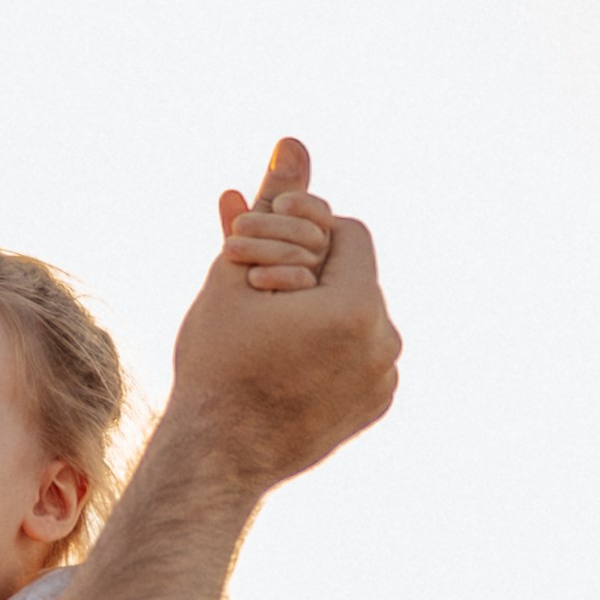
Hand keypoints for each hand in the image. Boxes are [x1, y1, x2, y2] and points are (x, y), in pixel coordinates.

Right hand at [167, 139, 399, 493]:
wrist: (214, 458)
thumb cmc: (216, 363)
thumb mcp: (236, 272)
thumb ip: (272, 204)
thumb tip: (293, 142)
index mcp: (357, 304)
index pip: (347, 232)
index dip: (303, 238)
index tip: (265, 265)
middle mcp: (385, 341)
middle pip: (354, 274)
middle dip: (313, 275)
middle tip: (264, 300)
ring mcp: (384, 379)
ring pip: (358, 314)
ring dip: (322, 310)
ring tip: (274, 333)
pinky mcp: (376, 406)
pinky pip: (363, 355)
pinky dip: (333, 351)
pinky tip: (289, 365)